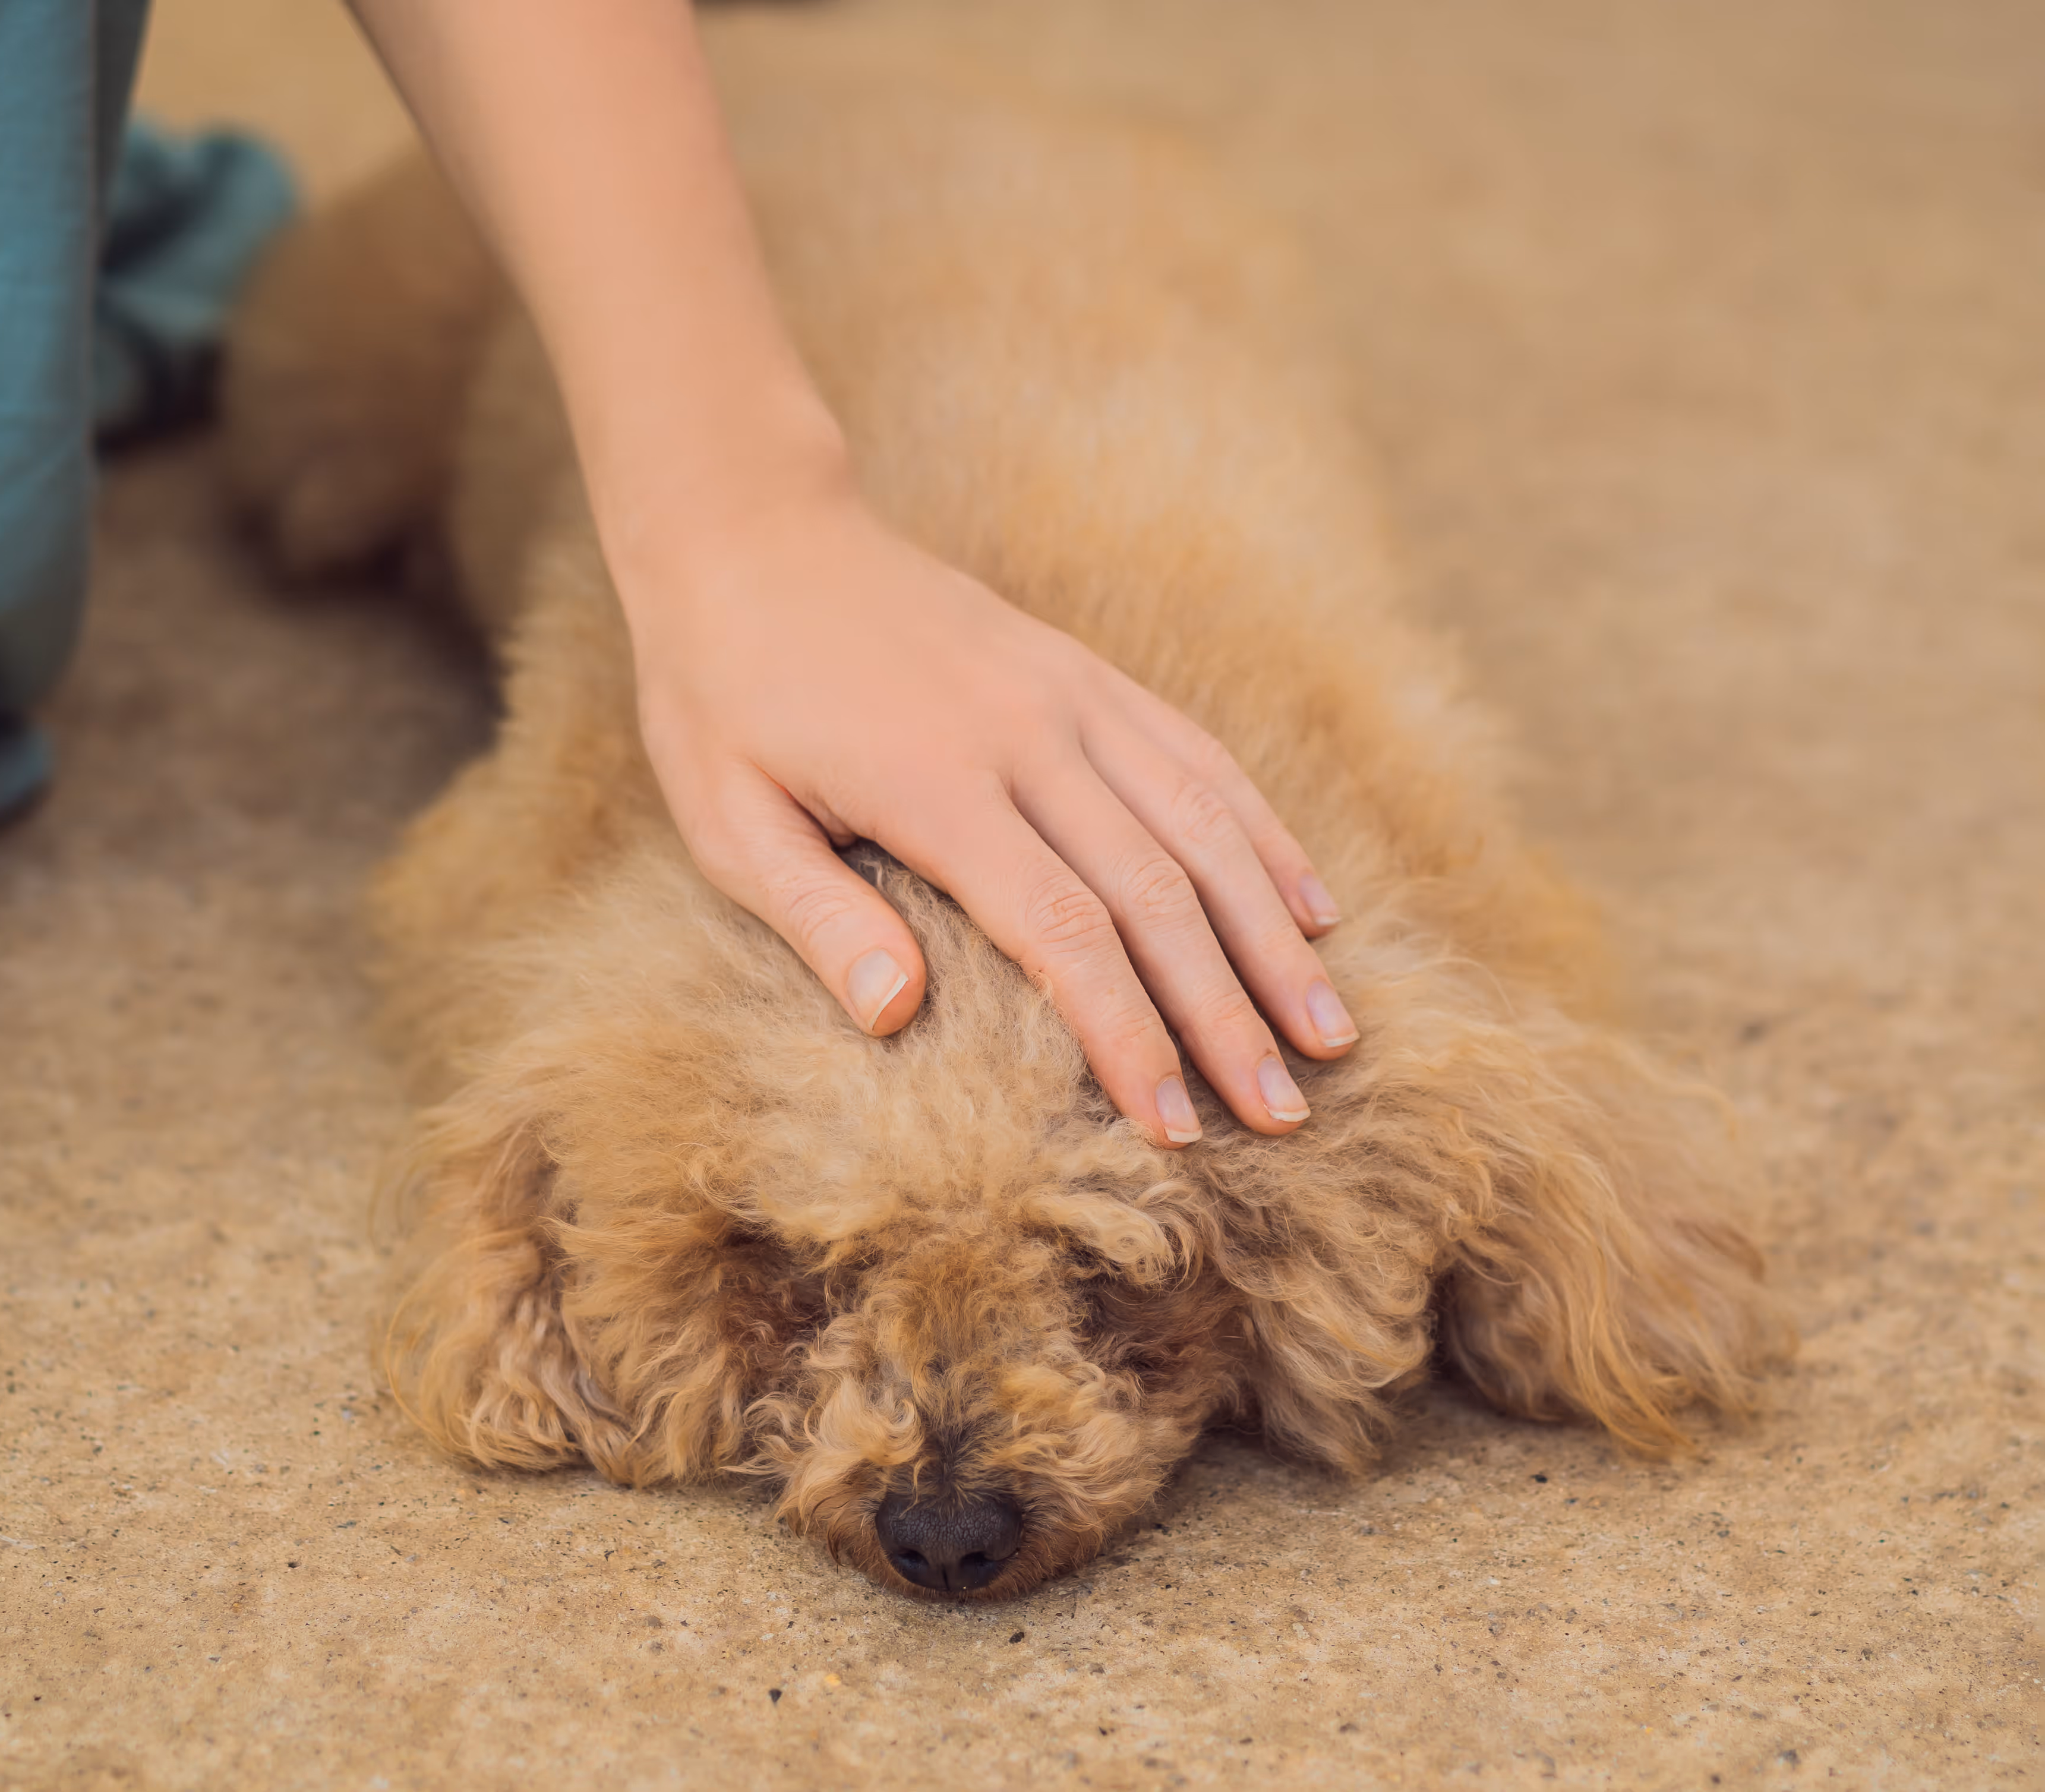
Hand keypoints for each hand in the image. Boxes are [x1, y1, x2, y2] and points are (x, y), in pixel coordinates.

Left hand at [620, 481, 1354, 1145]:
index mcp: (934, 783)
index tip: (1173, 1123)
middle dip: (1227, 1013)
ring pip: (1203, 823)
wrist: (750, 532)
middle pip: (1157, 891)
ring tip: (1327, 1031)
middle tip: (1283, 1115)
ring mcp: (1067, 692)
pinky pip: (1196, 757)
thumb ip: (816, 916)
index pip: (1063, 931)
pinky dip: (1263, 833)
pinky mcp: (1082, 669)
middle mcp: (1024, 732)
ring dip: (1272, 935)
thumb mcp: (727, 816)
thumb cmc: (723, 694)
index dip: (1128, 1034)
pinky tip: (1311, 905)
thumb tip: (896, 1018)